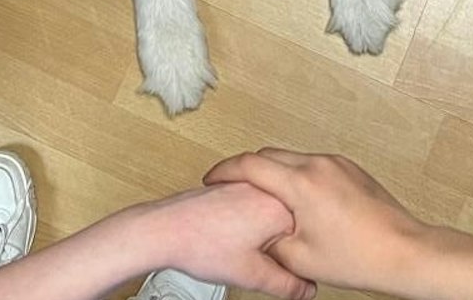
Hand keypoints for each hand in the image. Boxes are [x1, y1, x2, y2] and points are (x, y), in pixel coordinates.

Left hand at [129, 183, 311, 299]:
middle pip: (291, 221)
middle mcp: (266, 188)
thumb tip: (306, 290)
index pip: (309, 235)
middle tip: (262, 260)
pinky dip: (248, 221)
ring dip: (264, 231)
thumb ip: (287, 285)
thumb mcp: (252, 275)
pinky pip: (252, 204)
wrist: (162, 230)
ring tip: (243, 248)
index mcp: (280, 207)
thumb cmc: (200, 245)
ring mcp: (247, 183)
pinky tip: (231, 237)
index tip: (287, 268)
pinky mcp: (231, 185)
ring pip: (271, 211)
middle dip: (282, 244)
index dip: (299, 256)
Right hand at [204, 150, 424, 294]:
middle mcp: (319, 165)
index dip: (224, 172)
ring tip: (263, 200)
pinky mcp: (351, 170)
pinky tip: (297, 203)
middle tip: (231, 189)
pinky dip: (297, 177)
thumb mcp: (300, 259)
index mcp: (302, 183)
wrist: (405, 251)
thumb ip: (269, 244)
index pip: (250, 165)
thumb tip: (256, 237)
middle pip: (269, 156)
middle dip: (246, 171)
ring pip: (292, 158)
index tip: (211, 180)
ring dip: (273, 173)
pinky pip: (313, 165)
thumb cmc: (360, 257)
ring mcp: (337, 164)